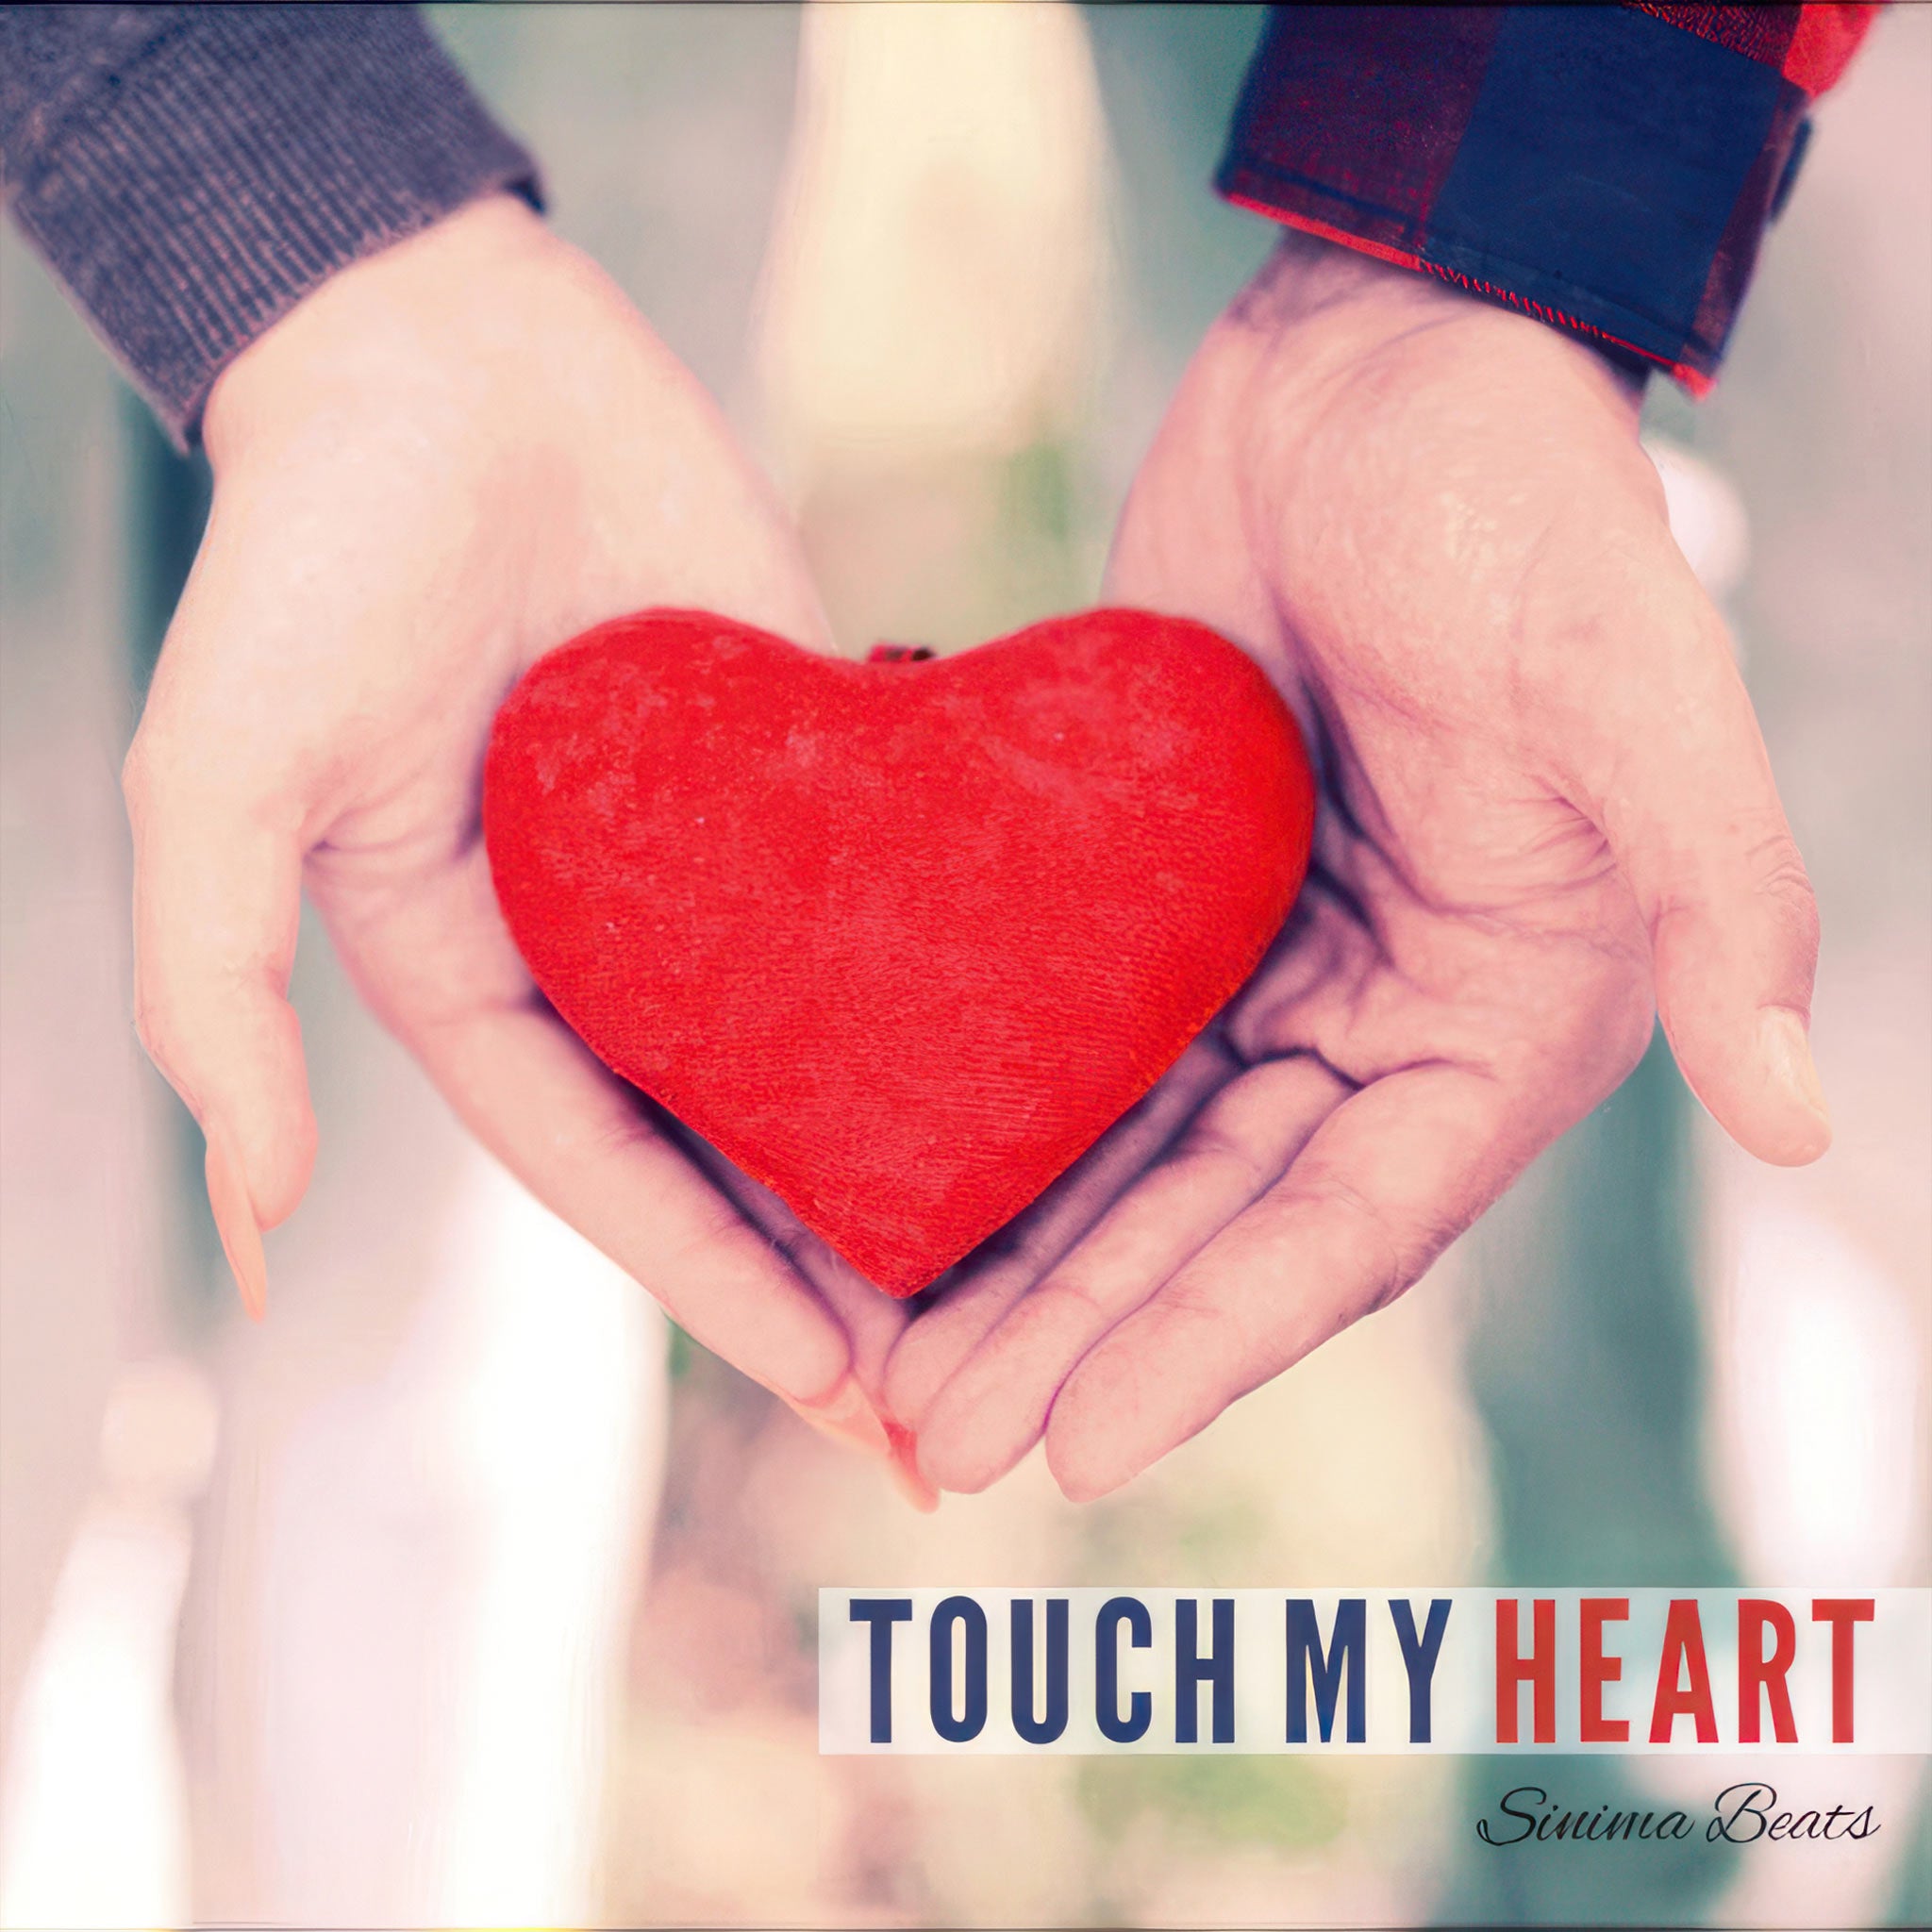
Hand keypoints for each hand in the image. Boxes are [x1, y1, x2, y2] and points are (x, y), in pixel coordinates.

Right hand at [123, 196, 910, 1449]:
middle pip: (734, 1137)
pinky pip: (889, 886)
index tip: (831, 1381)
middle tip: (950, 1386)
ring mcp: (715, 855)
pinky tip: (1053, 1046)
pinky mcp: (803, 755)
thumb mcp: (219, 780)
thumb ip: (216, 990)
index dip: (715, 1282)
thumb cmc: (311, 554)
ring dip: (914, 1150)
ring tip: (1030, 1258)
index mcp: (482, 974)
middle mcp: (609, 939)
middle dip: (831, 1263)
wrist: (444, 353)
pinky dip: (959, 973)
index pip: (610, 1171)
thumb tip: (249, 1221)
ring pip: (830, 1037)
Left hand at [887, 232, 1827, 1499]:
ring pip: (1127, 1161)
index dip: (1211, 1340)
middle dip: (1079, 1339)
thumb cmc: (1520, 500)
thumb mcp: (1633, 680)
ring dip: (1017, 1269)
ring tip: (888, 1379)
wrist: (1373, 361)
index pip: (1342, 1229)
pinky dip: (991, 1131)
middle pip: (1212, 1226)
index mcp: (1500, 1024)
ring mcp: (1263, 972)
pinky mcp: (1160, 905)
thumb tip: (1801, 1118)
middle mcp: (1382, 1025)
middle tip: (933, 1448)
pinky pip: (1070, 1047)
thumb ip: (1725, 887)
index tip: (1077, 1444)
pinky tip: (890, 1195)